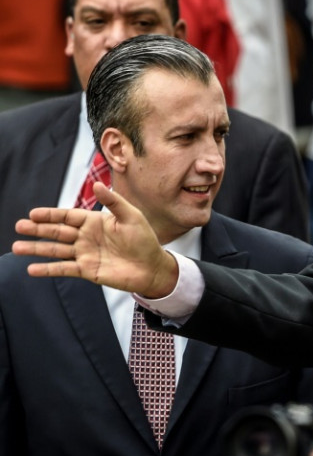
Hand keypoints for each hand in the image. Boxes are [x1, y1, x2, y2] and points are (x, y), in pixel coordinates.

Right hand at [12, 182, 177, 297]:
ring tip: (17, 247)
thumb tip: (97, 184)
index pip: (67, 216)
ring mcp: (85, 254)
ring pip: (56, 250)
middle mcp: (86, 237)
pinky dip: (48, 269)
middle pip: (57, 232)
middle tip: (19, 227)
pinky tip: (31, 269)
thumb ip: (113, 202)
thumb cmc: (144, 240)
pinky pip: (63, 269)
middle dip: (38, 229)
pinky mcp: (87, 270)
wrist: (152, 267)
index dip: (51, 215)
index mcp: (94, 221)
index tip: (33, 214)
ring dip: (36, 249)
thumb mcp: (131, 216)